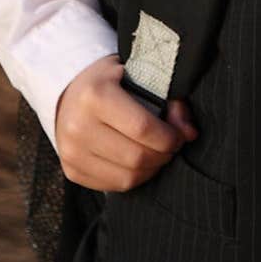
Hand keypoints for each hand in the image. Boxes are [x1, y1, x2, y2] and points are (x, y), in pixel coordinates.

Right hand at [54, 53, 197, 190]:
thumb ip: (168, 99)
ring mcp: (71, 151)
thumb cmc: (112, 81)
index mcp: (95, 95)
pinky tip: (139, 163)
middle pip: (136, 156)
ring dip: (151, 169)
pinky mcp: (70, 170)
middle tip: (171, 145)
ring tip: (157, 154)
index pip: (142, 128)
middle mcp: (77, 125)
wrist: (70, 92)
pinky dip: (133, 177)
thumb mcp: (139, 76)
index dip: (169, 136)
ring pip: (127, 177)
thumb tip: (190, 133)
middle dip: (163, 155)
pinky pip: (113, 186)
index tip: (180, 135)